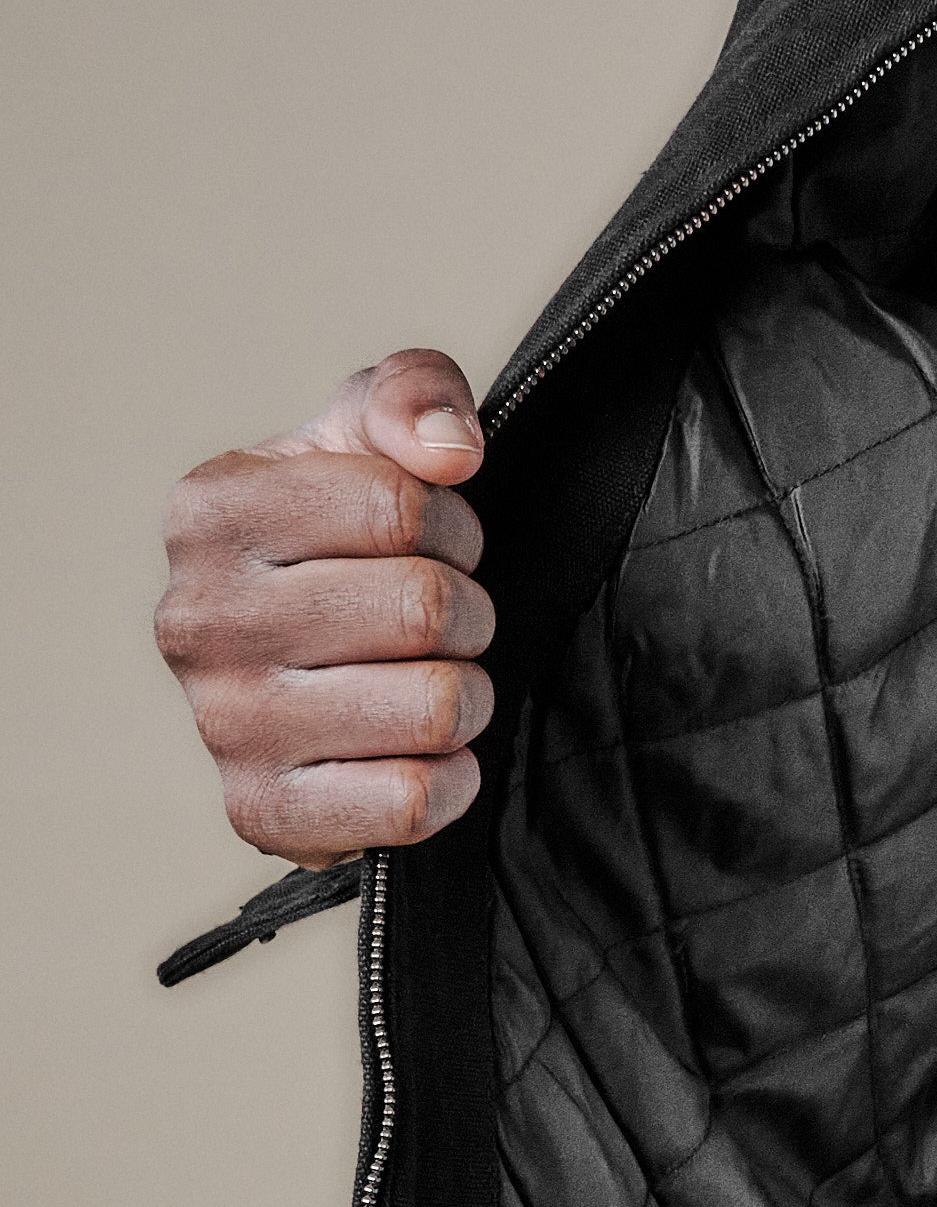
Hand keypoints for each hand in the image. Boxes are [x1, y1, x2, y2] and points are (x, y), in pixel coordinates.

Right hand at [155, 349, 495, 869]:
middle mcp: (197, 619)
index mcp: (210, 510)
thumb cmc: (347, 540)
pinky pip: (409, 803)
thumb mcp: (373, 433)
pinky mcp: (262, 813)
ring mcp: (224, 724)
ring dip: (468, 695)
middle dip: (468, 612)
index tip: (431, 540)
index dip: (451, 525)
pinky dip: (450, 782)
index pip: (403, 506)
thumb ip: (413, 393)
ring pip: (436, 707)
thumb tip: (450, 450)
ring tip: (433, 682)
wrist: (311, 672)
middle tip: (442, 622)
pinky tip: (423, 756)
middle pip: (426, 609)